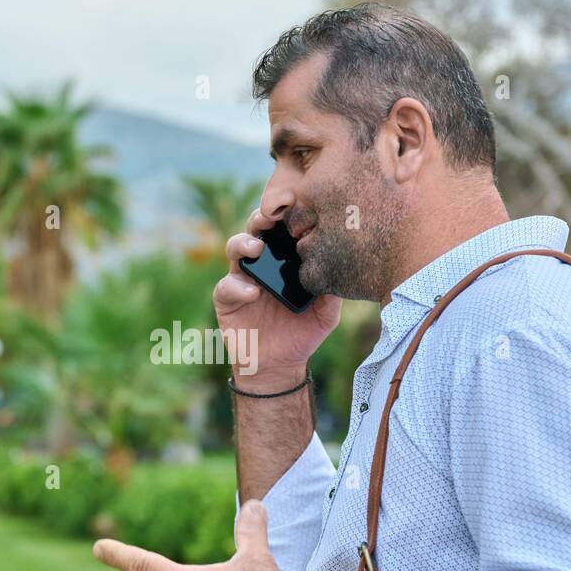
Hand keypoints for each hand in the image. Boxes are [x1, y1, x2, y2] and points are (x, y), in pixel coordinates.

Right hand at [213, 208, 341, 389]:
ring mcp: (241, 279)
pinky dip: (238, 287)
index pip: (282, 228)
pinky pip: (226, 287)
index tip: (297, 204)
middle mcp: (261, 263)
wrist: (280, 365)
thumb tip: (344, 266)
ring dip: (244, 243)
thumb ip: (332, 290)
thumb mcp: (326, 312)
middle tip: (271, 217)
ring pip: (234, 249)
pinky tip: (253, 293)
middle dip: (261, 218)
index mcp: (284, 260)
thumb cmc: (303, 333)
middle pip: (255, 229)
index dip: (286, 214)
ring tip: (257, 249)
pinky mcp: (227, 300)